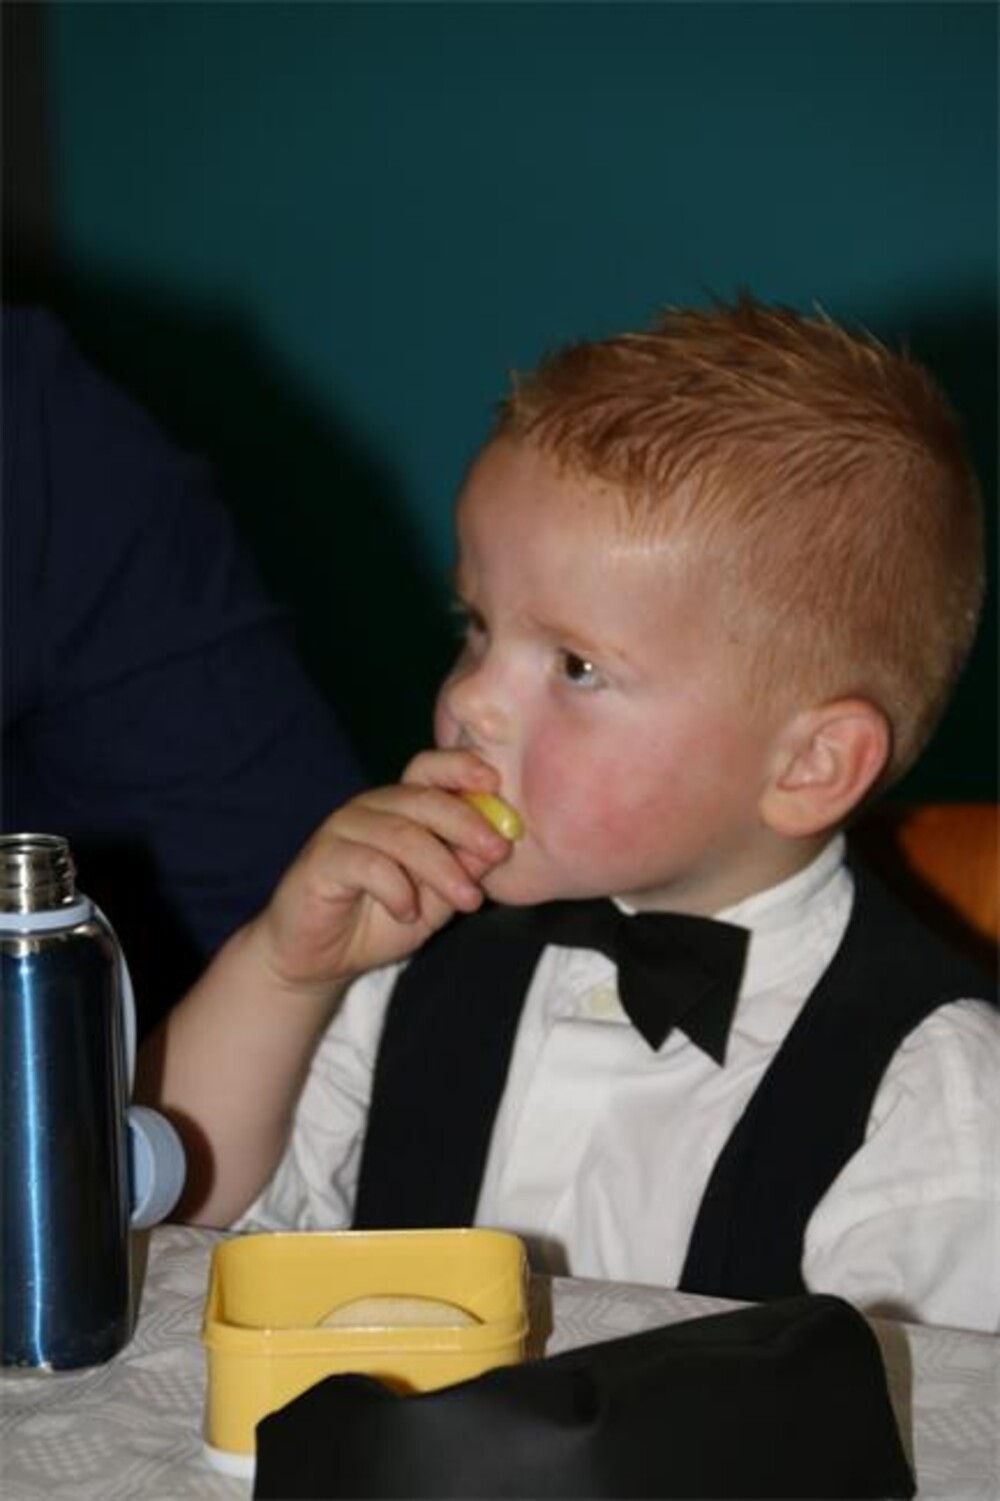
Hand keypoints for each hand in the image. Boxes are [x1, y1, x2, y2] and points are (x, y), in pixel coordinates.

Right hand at [246, 749, 514, 995]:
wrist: (320, 959)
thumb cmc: (379, 921)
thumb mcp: (436, 900)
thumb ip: (463, 870)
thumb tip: (500, 844)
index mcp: (401, 808)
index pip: (429, 769)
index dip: (461, 767)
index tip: (494, 783)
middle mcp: (372, 809)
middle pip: (423, 798)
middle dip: (467, 822)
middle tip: (498, 851)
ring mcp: (344, 830)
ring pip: (401, 833)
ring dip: (442, 867)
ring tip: (467, 900)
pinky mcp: (322, 859)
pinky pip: (369, 864)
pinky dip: (397, 889)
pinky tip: (406, 913)